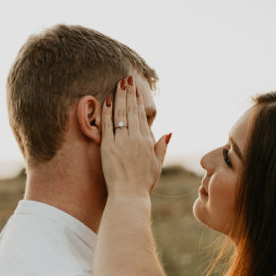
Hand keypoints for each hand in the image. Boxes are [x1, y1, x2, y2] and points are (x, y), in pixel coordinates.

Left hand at [101, 76, 169, 197]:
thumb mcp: (157, 164)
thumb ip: (162, 147)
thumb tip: (168, 132)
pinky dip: (107, 113)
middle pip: (131, 111)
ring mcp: (121, 142)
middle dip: (129, 93)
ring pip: (120, 114)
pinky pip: (107, 126)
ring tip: (118, 84)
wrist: (129, 195)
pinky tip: (107, 101)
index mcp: (147, 141)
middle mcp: (135, 138)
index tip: (135, 90)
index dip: (138, 101)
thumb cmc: (143, 183)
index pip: (142, 116)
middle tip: (126, 79)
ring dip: (119, 97)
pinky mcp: (108, 147)